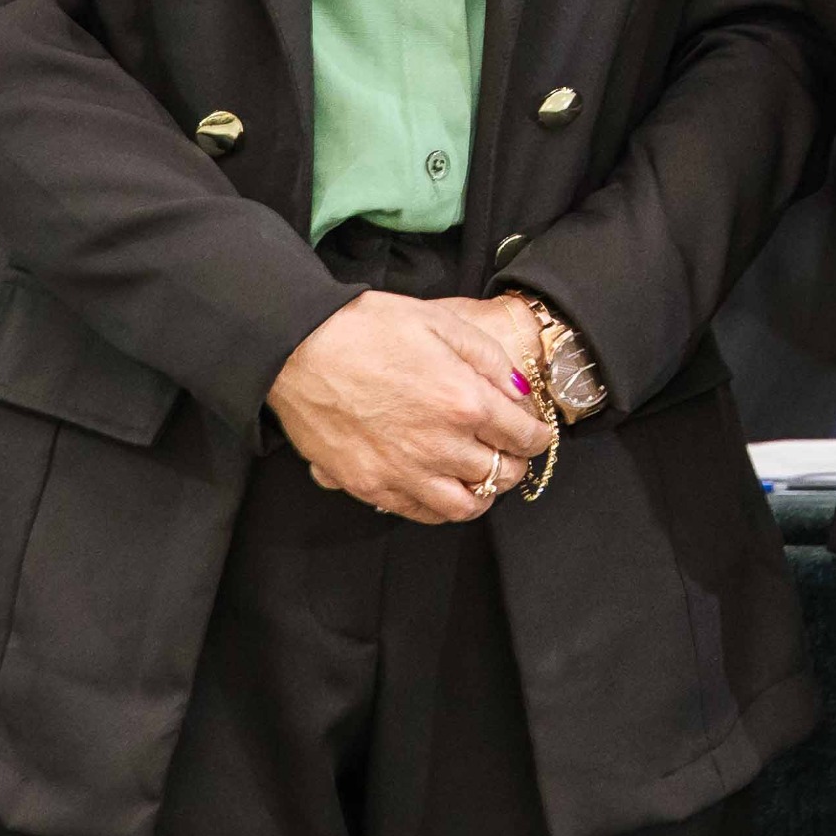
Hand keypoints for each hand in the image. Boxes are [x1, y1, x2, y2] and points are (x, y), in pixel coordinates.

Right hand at [266, 292, 556, 524]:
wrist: (298, 348)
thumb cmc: (367, 328)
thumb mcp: (440, 321)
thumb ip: (489, 358)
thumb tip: (518, 392)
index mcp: (464, 401)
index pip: (523, 437)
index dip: (537, 435)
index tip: (534, 432)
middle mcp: (440, 445)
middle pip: (501, 474)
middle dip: (514, 462)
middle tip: (509, 450)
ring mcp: (404, 472)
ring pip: (466, 506)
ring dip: (482, 493)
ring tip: (479, 475)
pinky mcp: (371, 487)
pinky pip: (421, 513)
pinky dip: (440, 507)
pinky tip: (440, 487)